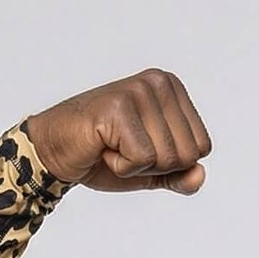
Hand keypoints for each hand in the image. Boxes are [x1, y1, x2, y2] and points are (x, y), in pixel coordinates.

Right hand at [22, 68, 210, 192]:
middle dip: (156, 166)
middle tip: (124, 148)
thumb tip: (200, 174)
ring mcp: (138, 90)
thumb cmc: (103, 155)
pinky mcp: (118, 106)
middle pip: (188, 154)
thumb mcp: (152, 170)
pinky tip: (103, 148)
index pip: (202, 148)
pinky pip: (142, 159)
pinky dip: (121, 167)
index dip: (171, 163)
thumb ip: (181, 176)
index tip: (140, 147)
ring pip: (167, 158)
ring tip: (112, 146)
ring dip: (137, 166)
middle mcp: (159, 82)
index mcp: (173, 89)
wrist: (57, 152)